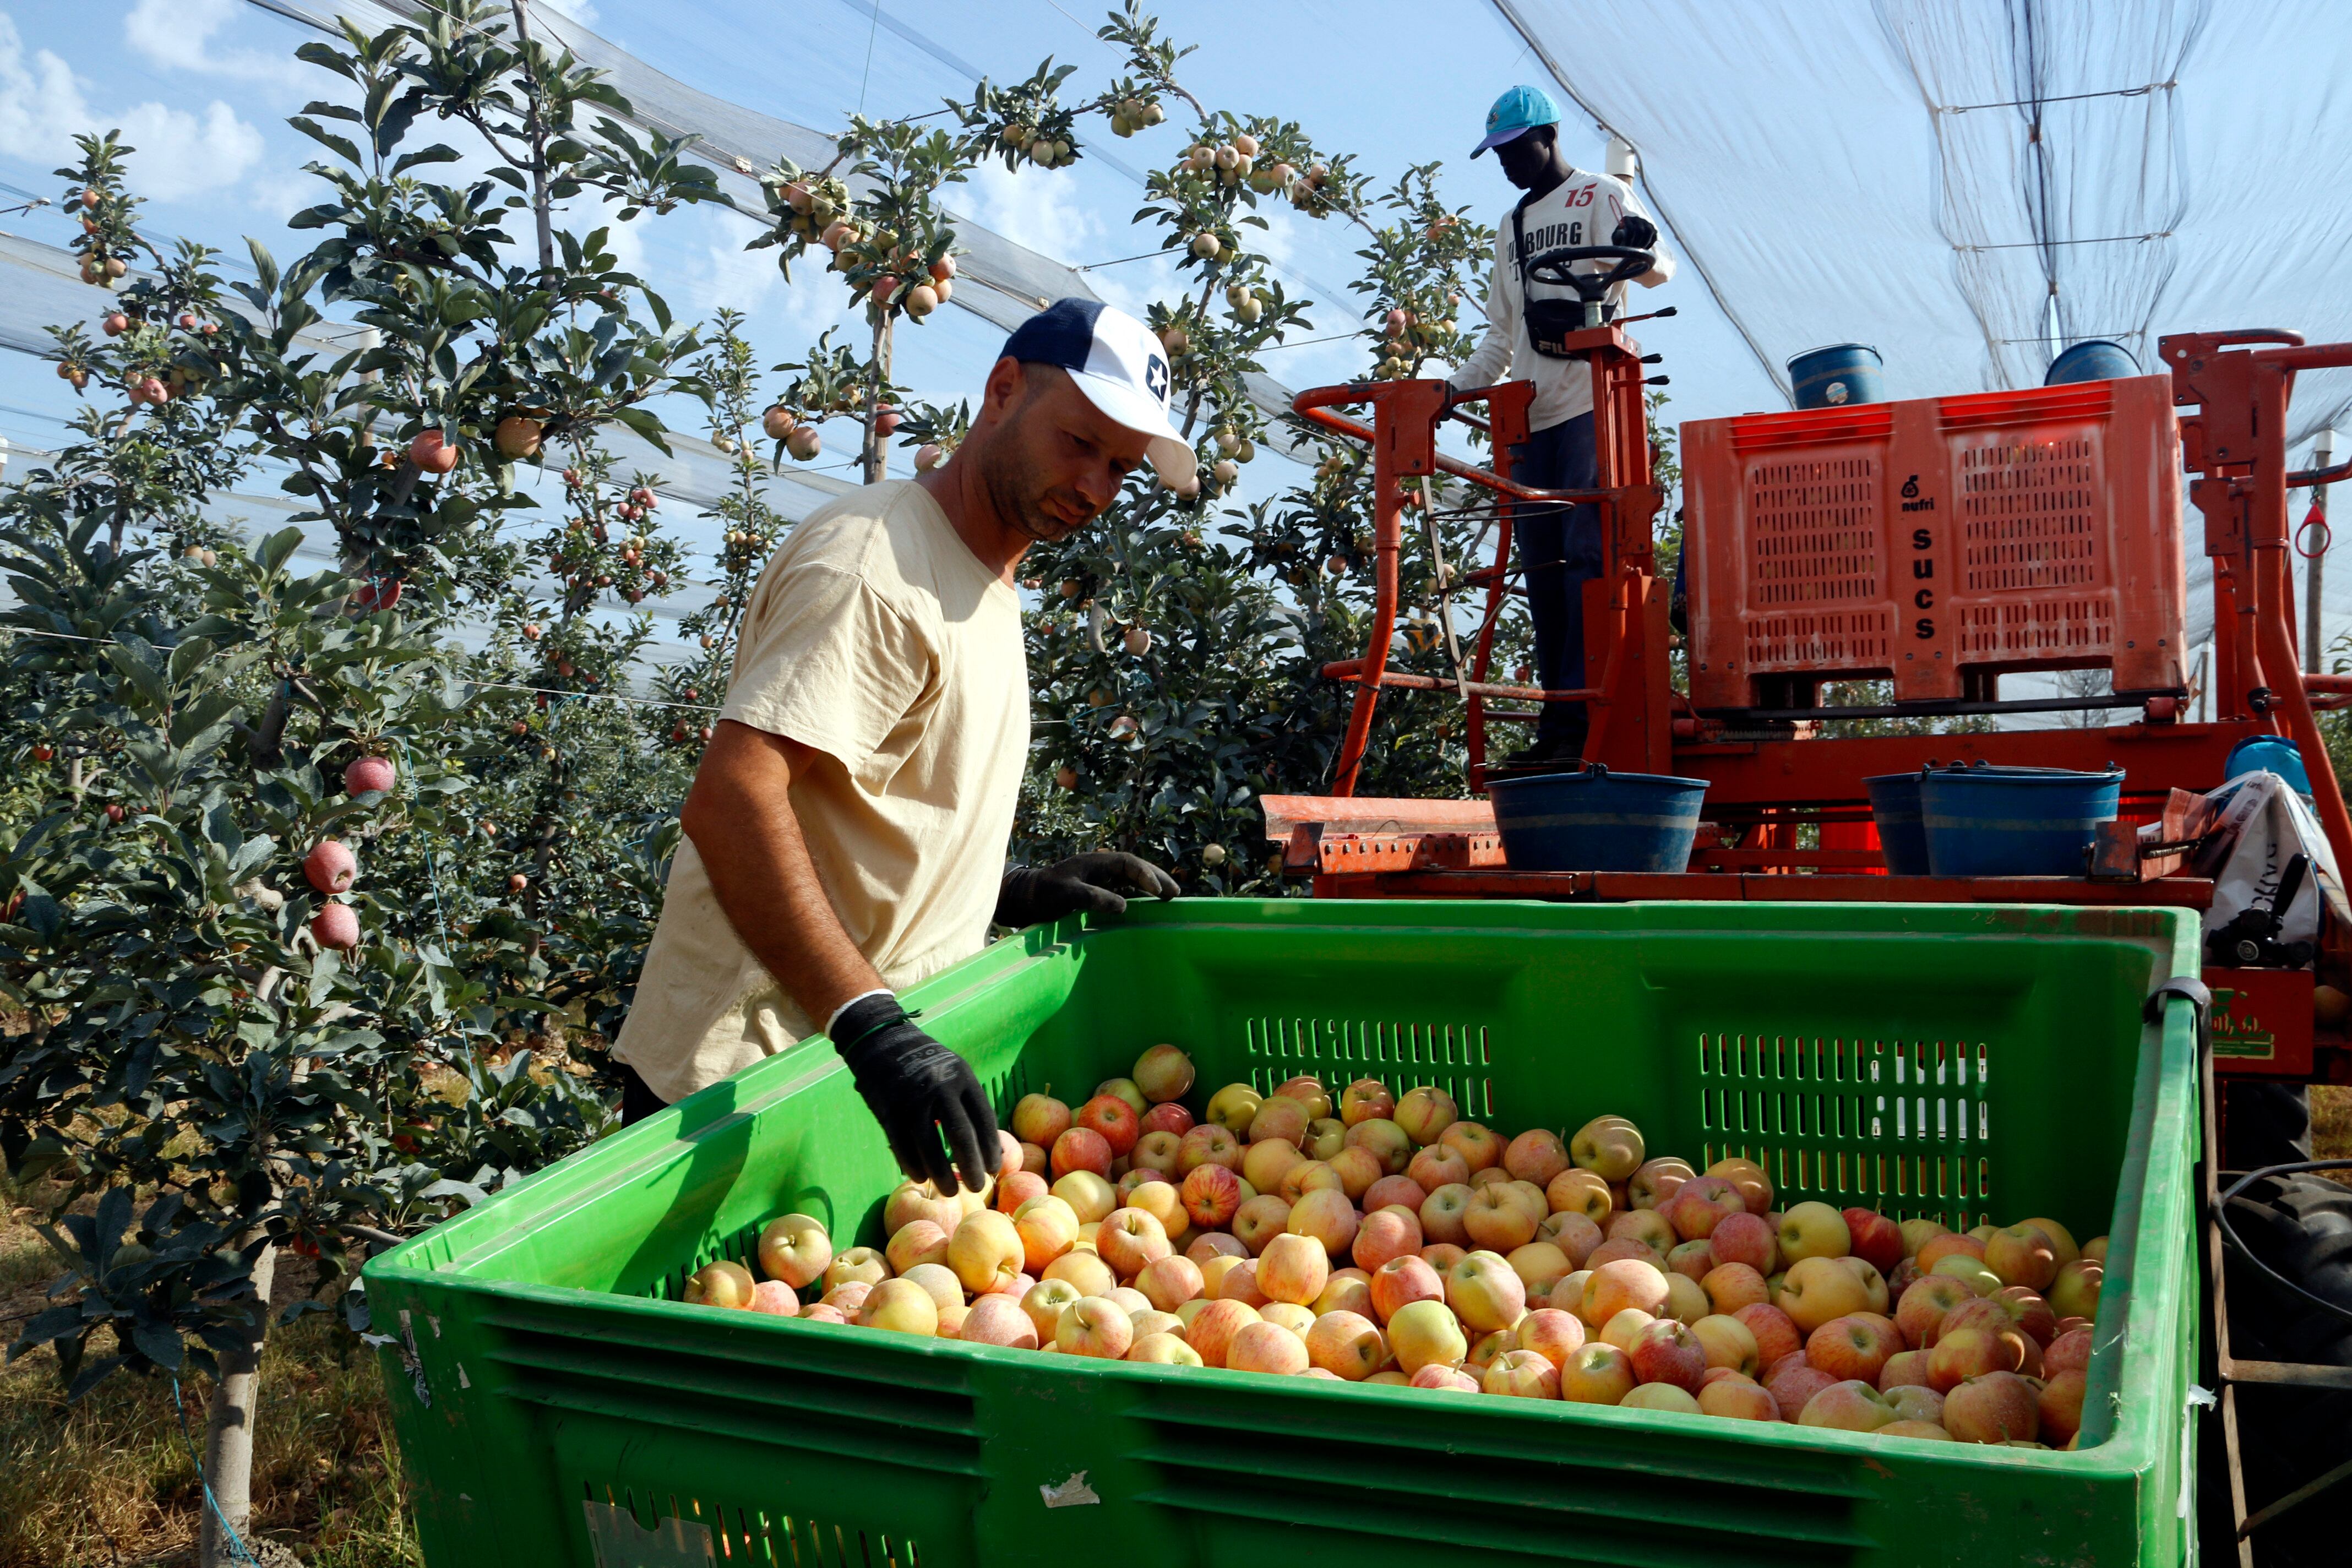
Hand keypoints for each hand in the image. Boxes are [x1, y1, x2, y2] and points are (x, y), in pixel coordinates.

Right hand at [830, 994, 998, 1191]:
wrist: (882, 1041)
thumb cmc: (928, 1064)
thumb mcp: (956, 1073)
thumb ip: (971, 1106)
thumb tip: (994, 1148)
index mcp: (962, 1077)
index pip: (983, 1119)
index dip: (990, 1148)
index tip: (994, 1170)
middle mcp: (939, 1088)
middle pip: (960, 1135)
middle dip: (971, 1166)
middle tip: (978, 1188)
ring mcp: (912, 1099)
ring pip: (929, 1146)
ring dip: (941, 1173)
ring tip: (950, 1191)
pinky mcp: (888, 1109)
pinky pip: (902, 1145)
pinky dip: (912, 1165)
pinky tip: (921, 1177)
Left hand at [995, 851, 1178, 926]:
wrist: (1025, 897)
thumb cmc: (1043, 894)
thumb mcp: (1066, 894)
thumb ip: (1093, 898)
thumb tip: (1123, 906)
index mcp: (1096, 862)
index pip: (1128, 863)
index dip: (1145, 875)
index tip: (1157, 891)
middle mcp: (1101, 867)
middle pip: (1135, 868)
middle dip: (1156, 878)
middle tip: (1175, 893)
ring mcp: (1100, 878)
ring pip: (1132, 879)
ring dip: (1150, 886)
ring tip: (1169, 897)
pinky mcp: (1097, 890)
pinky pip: (1123, 889)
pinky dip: (1138, 895)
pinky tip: (1147, 905)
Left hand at [1611, 214, 1657, 249]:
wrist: (1628, 240)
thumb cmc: (1619, 240)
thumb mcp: (1615, 238)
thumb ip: (1617, 236)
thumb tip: (1621, 233)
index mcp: (1626, 219)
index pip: (1630, 228)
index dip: (1628, 239)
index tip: (1626, 247)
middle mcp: (1637, 218)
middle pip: (1640, 230)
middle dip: (1636, 242)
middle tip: (1633, 251)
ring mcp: (1646, 223)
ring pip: (1649, 232)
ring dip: (1644, 243)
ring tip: (1639, 251)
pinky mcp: (1653, 230)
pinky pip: (1654, 237)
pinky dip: (1649, 245)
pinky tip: (1643, 250)